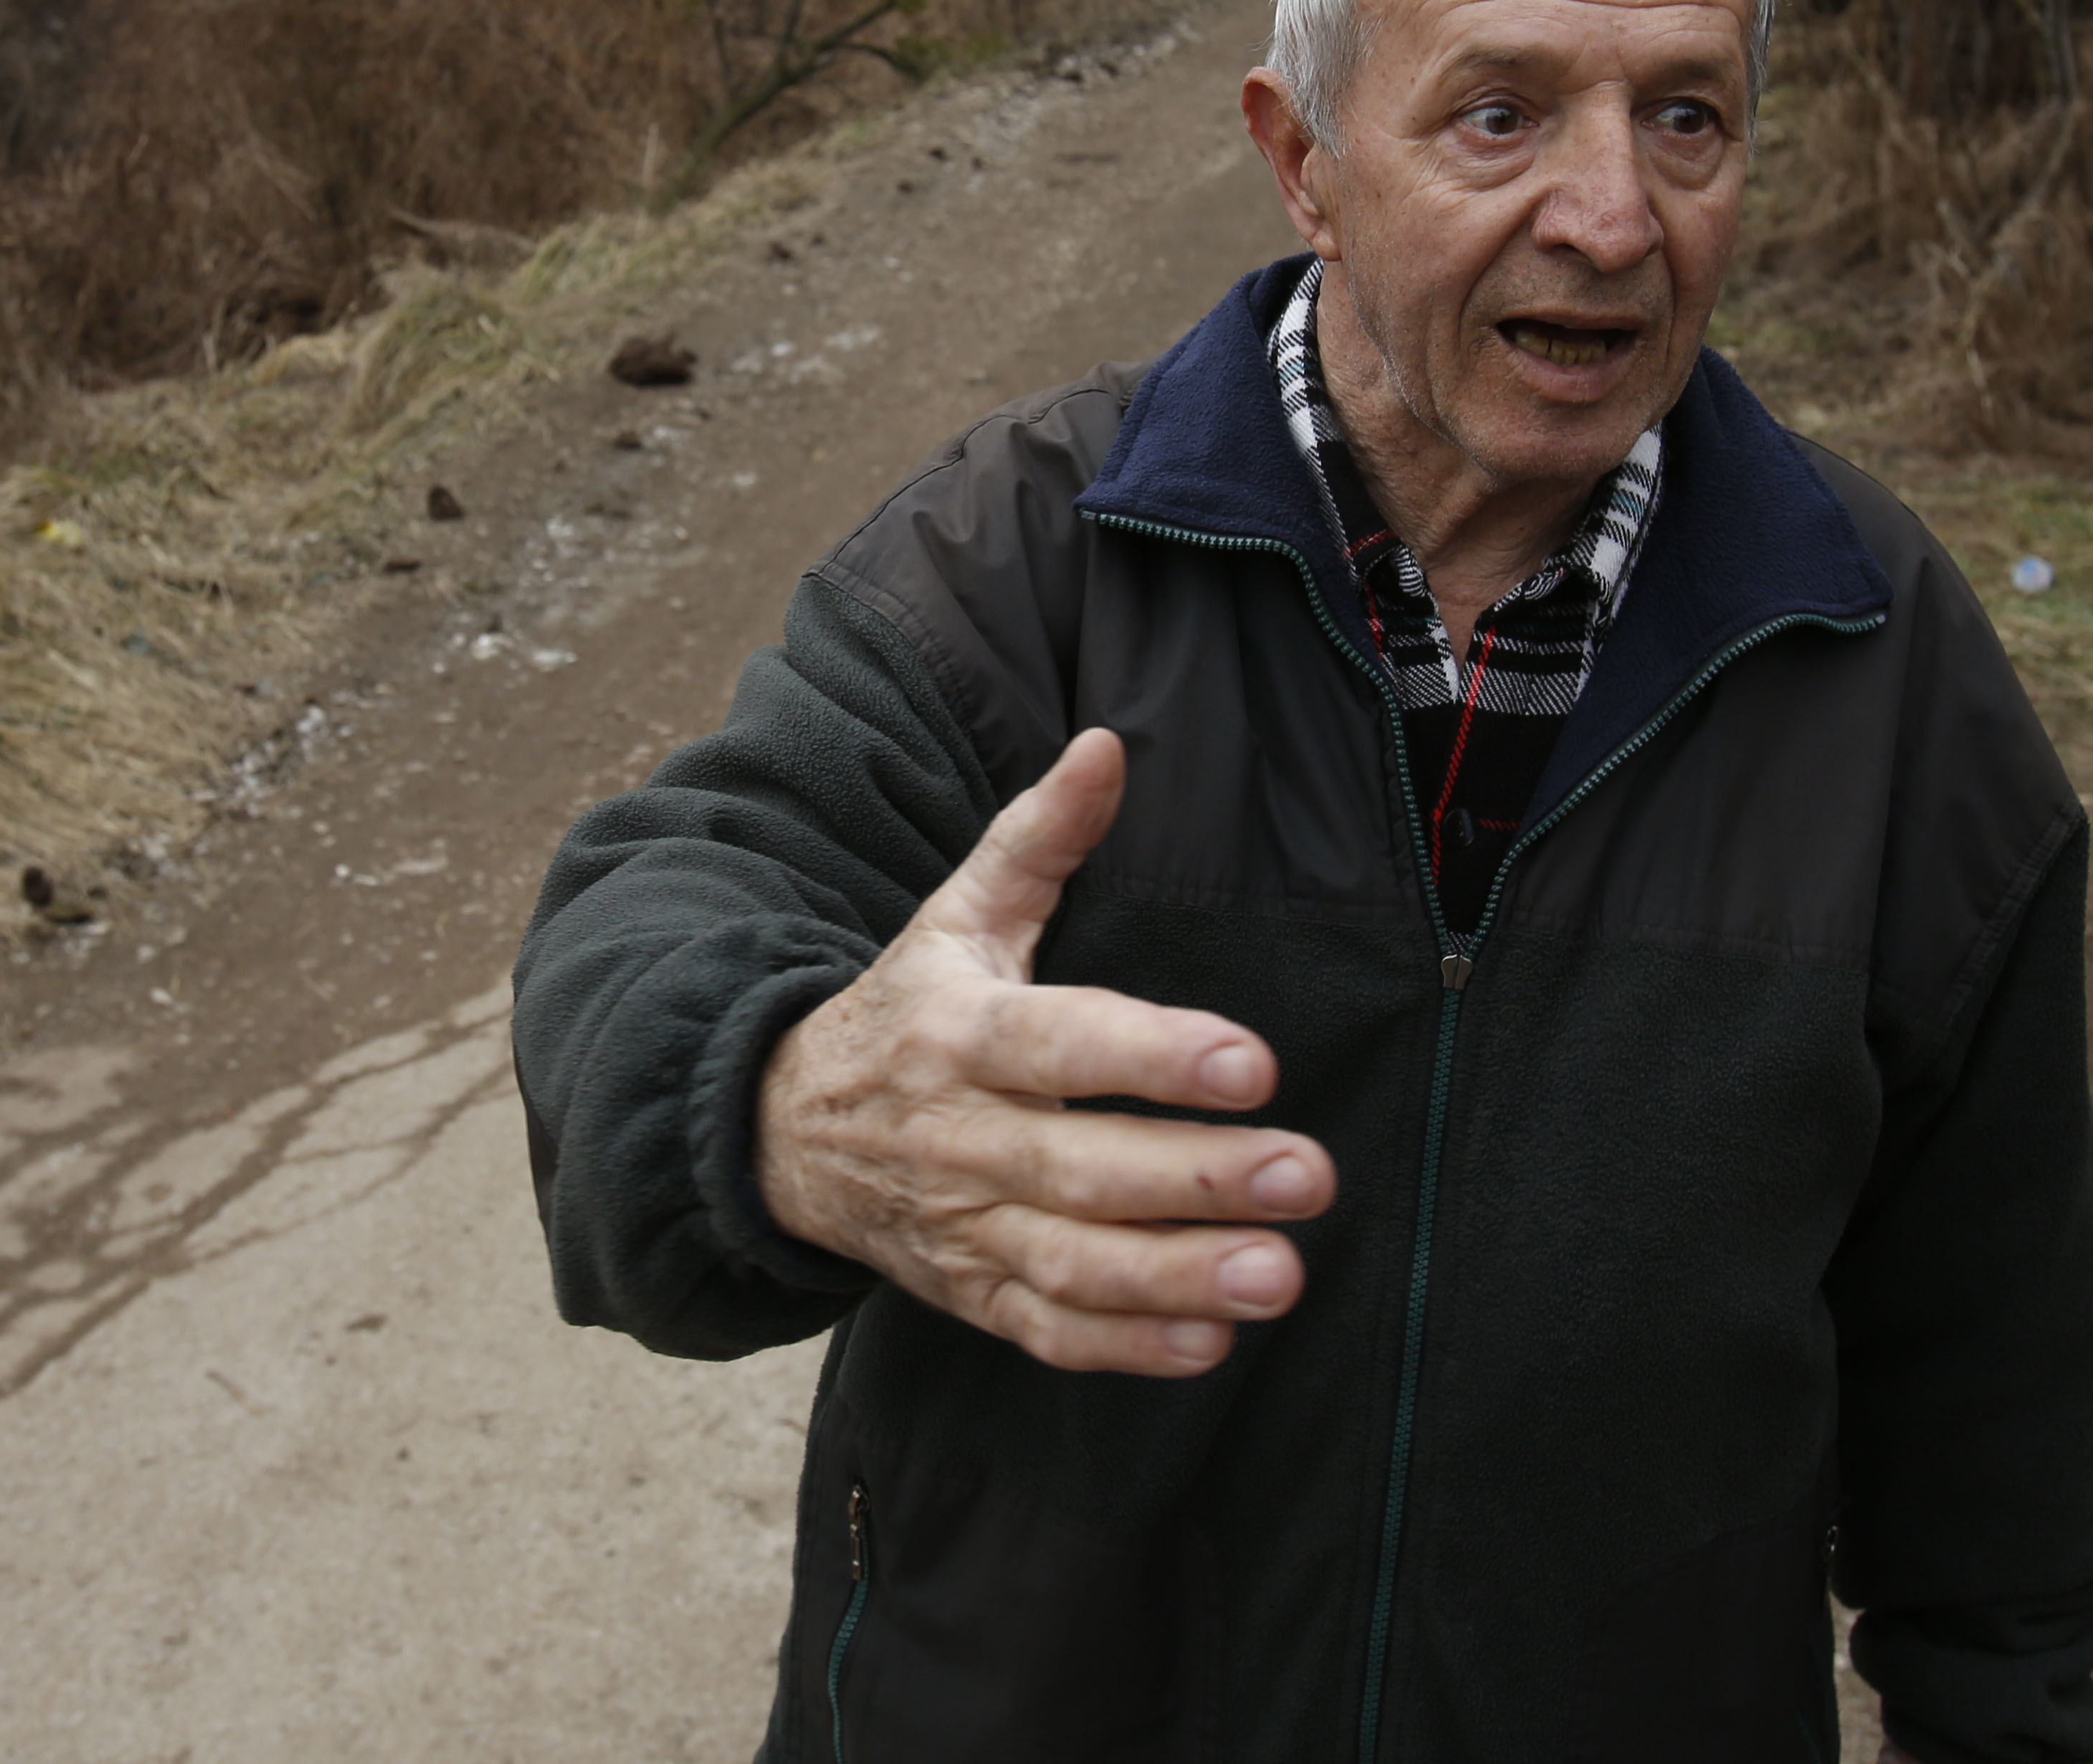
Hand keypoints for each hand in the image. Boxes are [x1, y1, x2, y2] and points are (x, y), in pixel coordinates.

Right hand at [754, 727, 1335, 1376]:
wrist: (783, 1130)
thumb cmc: (909, 1009)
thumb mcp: (957, 915)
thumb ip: (1039, 836)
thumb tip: (1108, 745)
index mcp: (961, 1031)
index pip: (1061, 1044)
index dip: (1153, 1056)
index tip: (1251, 1063)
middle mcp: (958, 1135)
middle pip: (1081, 1168)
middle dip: (1198, 1179)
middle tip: (1308, 1176)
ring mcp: (962, 1225)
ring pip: (1071, 1264)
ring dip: (1177, 1278)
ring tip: (1281, 1275)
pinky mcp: (969, 1293)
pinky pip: (1046, 1331)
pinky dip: (1125, 1347)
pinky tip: (1211, 1342)